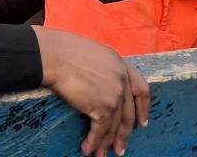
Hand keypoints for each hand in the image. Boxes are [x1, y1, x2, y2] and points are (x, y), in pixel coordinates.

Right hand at [33, 26, 149, 156]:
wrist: (54, 55)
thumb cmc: (63, 50)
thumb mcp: (92, 53)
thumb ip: (103, 69)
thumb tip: (98, 84)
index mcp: (119, 64)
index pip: (141, 89)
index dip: (142, 109)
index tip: (142, 123)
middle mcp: (122, 80)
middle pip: (128, 114)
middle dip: (123, 134)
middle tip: (120, 148)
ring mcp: (114, 95)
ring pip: (114, 126)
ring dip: (107, 143)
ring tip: (100, 154)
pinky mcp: (103, 108)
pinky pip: (100, 131)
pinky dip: (93, 142)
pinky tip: (87, 148)